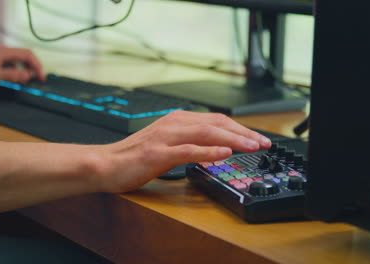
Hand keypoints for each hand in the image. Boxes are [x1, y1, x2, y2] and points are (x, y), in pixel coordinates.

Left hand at [0, 45, 44, 83]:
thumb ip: (12, 75)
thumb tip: (29, 76)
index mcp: (5, 52)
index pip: (28, 55)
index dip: (37, 66)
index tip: (41, 78)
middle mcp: (3, 51)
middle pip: (24, 56)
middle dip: (33, 67)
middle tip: (36, 80)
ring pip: (17, 60)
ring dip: (24, 70)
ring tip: (24, 81)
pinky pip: (10, 64)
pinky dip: (15, 70)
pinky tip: (13, 78)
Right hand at [91, 110, 271, 192]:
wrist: (106, 164)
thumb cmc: (134, 156)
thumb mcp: (167, 142)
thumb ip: (189, 140)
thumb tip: (214, 147)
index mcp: (177, 120)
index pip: (217, 120)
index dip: (240, 128)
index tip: (257, 138)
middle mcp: (174, 124)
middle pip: (217, 124)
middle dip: (244, 133)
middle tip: (263, 143)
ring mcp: (166, 138)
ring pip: (206, 133)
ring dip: (233, 139)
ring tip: (252, 146)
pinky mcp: (158, 153)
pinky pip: (188, 150)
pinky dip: (208, 151)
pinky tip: (224, 153)